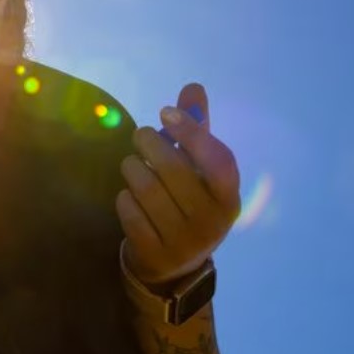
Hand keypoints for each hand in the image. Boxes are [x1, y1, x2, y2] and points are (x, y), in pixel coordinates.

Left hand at [115, 82, 240, 287]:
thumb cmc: (188, 203)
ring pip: (147, 188)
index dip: (191, 132)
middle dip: (150, 144)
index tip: (165, 112)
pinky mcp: (154, 253)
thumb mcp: (199, 171)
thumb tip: (193, 87)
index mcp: (229, 198)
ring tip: (133, 165)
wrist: (174, 266)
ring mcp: (184, 241)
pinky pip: (129, 211)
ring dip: (132, 168)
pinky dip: (125, 197)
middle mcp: (212, 221)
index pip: (217, 160)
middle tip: (142, 136)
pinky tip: (130, 196)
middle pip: (174, 169)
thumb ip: (197, 130)